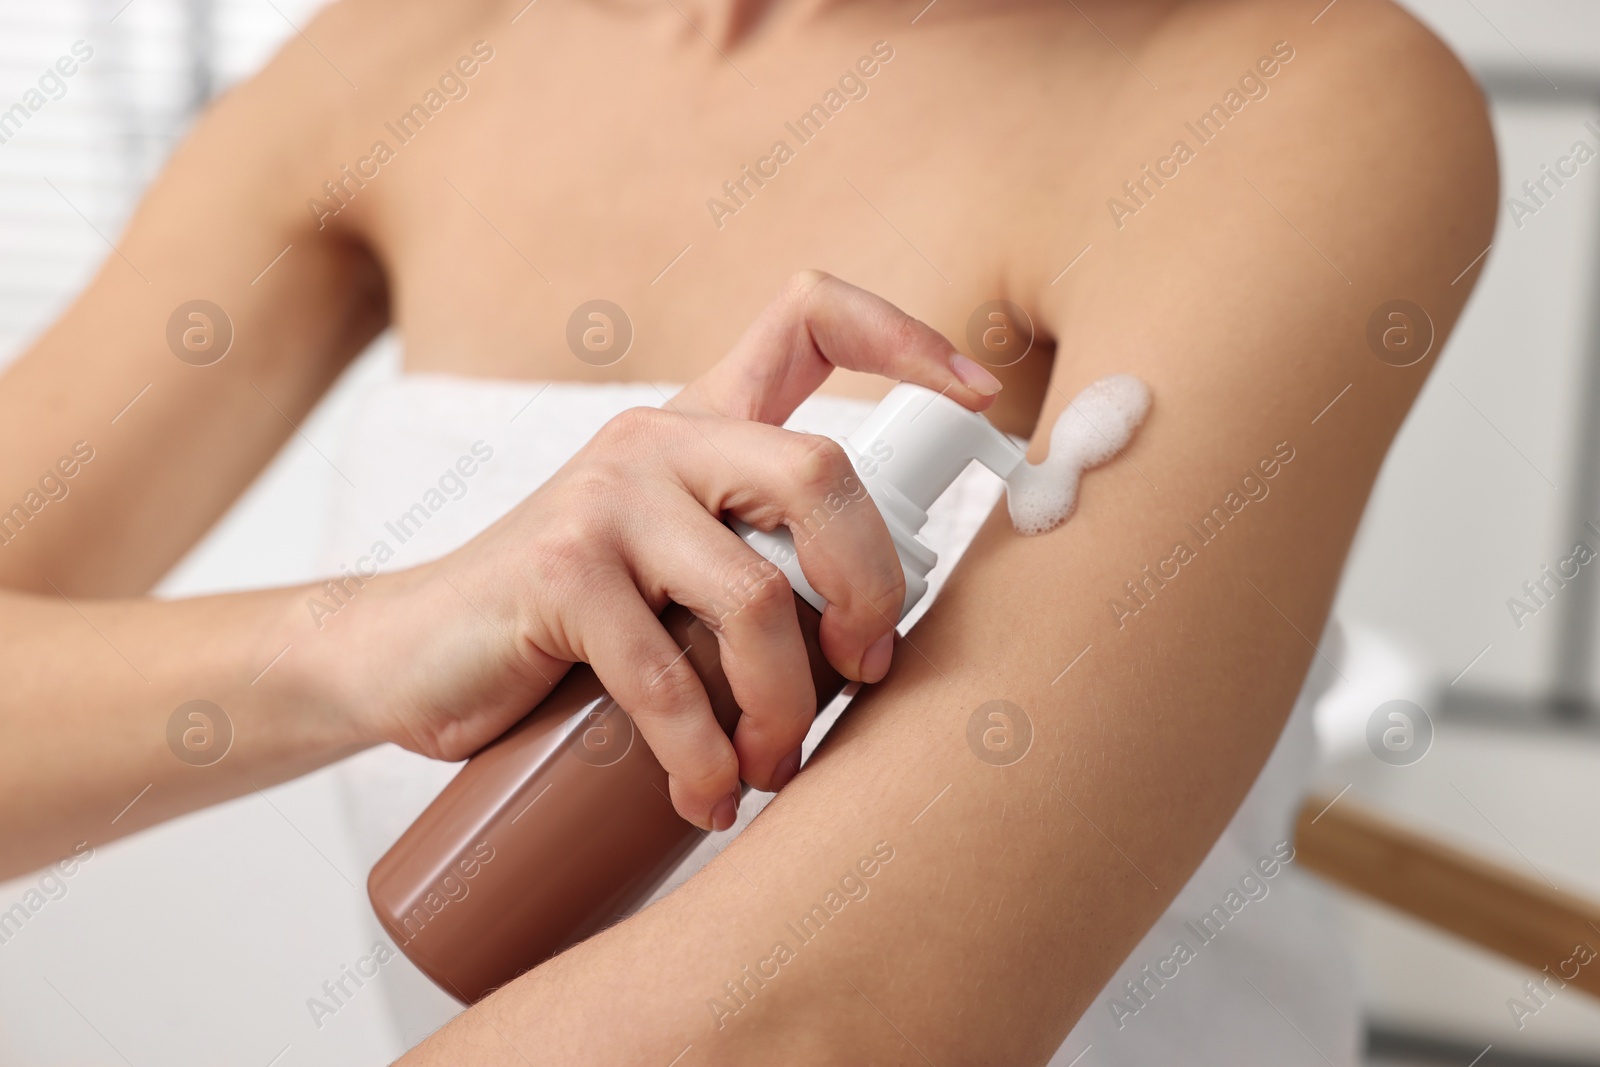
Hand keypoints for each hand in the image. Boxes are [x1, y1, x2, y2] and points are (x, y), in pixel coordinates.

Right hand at [324, 272, 1000, 829]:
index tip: (981, 398)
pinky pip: (671, 676)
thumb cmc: (564, 627)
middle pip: (821, 473)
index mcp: (700, 424)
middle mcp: (658, 439)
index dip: (907, 337)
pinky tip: (705, 799)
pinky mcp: (560, 571)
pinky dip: (702, 757)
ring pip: (760, 597)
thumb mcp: (668, 571)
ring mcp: (606, 497)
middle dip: (873, 590)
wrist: (411, 658)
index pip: (810, 317)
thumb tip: (880, 643)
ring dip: (789, 709)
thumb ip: (751, 562)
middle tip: (864, 674)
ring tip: (770, 770)